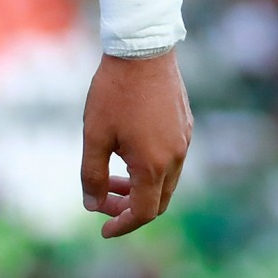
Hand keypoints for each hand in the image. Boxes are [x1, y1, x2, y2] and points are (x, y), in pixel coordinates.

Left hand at [80, 50, 190, 238]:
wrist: (143, 47)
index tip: (103, 230)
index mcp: (154, 165)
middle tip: (104, 201)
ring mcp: (184, 140)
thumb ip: (91, 175)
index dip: (122, 225)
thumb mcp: (94, 135)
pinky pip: (171, 159)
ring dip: (140, 187)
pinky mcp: (185, 125)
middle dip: (130, 208)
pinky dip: (151, 168)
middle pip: (158, 201)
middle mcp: (176, 157)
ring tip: (112, 176)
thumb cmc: (114, 91)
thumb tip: (92, 205)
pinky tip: (128, 151)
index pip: (143, 213)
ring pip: (166, 181)